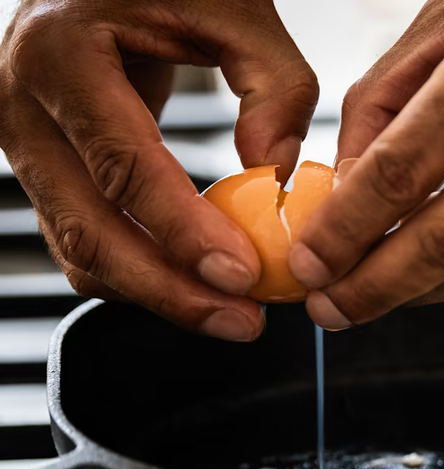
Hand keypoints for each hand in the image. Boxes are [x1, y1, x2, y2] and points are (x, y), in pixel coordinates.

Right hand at [0, 0, 318, 339]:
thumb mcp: (230, 5)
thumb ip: (271, 81)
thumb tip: (274, 172)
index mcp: (62, 57)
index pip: (123, 165)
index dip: (183, 230)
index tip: (242, 274)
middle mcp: (27, 110)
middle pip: (91, 231)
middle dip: (171, 290)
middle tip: (241, 319)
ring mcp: (29, 152)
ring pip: (83, 253)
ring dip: (158, 297)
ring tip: (230, 314)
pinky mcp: (49, 179)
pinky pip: (86, 248)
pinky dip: (140, 279)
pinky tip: (193, 288)